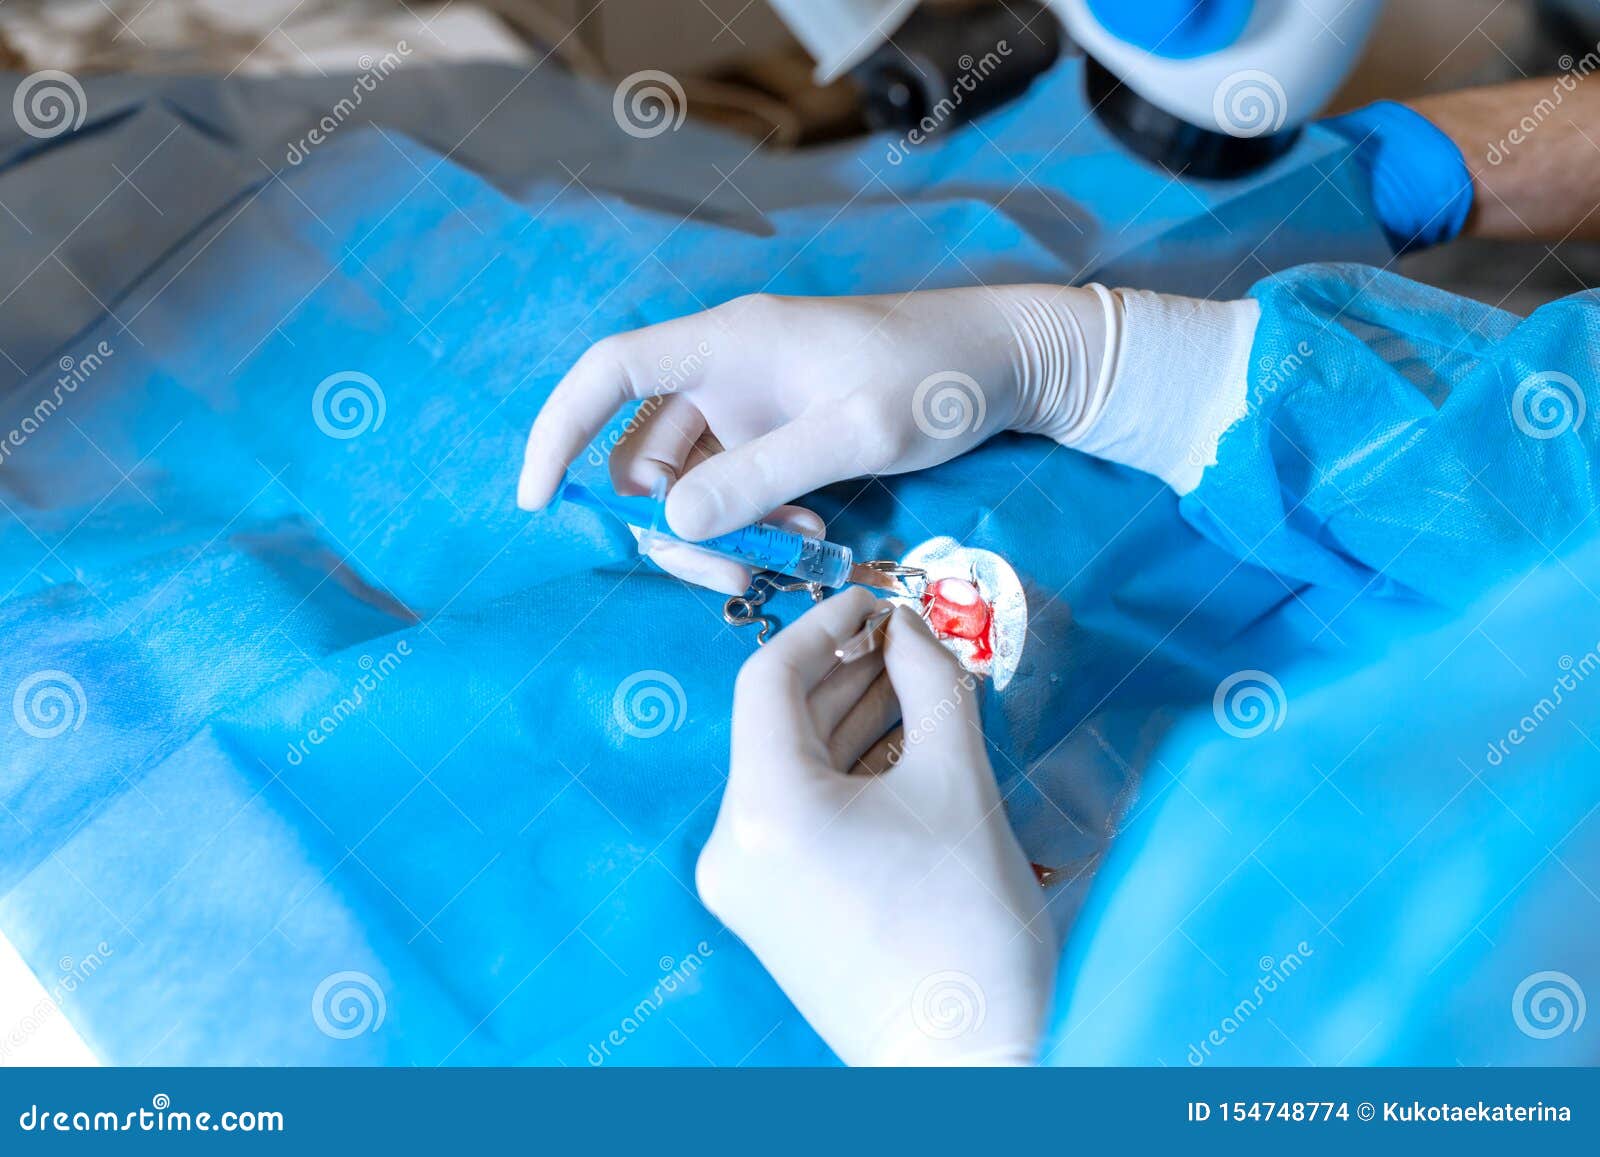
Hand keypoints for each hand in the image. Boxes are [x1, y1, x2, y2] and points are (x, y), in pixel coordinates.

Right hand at [516, 287, 1107, 592]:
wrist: (1006, 363)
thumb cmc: (937, 376)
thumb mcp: (857, 431)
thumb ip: (764, 476)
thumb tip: (675, 522)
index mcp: (728, 343)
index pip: (610, 372)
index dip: (559, 429)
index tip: (535, 497)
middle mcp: (725, 372)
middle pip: (645, 451)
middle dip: (671, 521)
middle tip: (730, 572)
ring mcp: (752, 406)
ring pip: (691, 482)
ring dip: (721, 530)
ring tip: (792, 553)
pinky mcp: (780, 434)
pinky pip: (736, 489)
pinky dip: (756, 523)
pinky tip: (810, 538)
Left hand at [696, 588, 1056, 1064]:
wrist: (966, 1066)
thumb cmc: (967, 930)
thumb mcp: (956, 784)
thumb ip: (932, 684)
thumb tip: (915, 623)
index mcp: (764, 811)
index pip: (770, 677)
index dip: (825, 623)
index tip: (879, 601)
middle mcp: (732, 846)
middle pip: (779, 722)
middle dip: (847, 669)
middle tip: (912, 634)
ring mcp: (745, 884)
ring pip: (790, 767)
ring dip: (849, 718)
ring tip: (918, 680)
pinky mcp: (770, 909)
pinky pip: (797, 813)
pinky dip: (843, 773)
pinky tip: (900, 741)